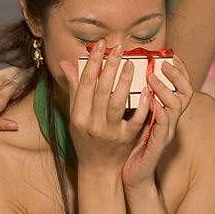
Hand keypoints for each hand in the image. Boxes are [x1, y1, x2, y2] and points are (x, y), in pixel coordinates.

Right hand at [62, 42, 150, 172]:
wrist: (98, 169)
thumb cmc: (85, 139)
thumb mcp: (75, 116)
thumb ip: (74, 90)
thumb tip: (67, 64)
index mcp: (77, 115)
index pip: (85, 83)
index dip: (93, 61)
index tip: (100, 44)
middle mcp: (92, 123)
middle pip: (101, 89)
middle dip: (110, 65)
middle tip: (119, 47)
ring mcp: (110, 132)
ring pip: (116, 102)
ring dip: (124, 81)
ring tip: (131, 63)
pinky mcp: (127, 139)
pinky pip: (135, 119)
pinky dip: (141, 104)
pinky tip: (147, 89)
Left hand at [121, 57, 194, 188]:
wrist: (133, 175)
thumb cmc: (132, 145)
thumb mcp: (136, 117)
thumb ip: (136, 98)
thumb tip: (126, 74)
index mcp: (166, 113)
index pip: (181, 87)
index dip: (180, 71)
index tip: (171, 56)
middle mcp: (170, 121)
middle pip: (186, 94)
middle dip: (177, 76)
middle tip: (164, 63)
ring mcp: (166, 133)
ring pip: (175, 107)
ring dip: (165, 90)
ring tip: (152, 78)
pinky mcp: (158, 145)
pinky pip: (163, 126)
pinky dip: (159, 113)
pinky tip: (150, 102)